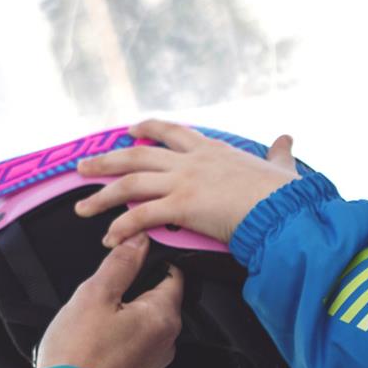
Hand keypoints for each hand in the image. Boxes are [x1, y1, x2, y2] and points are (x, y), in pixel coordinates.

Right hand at [35, 235, 181, 367]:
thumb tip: (139, 239)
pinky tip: (96, 341)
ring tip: (95, 318)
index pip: (173, 275)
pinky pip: (137, 348)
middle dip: (134, 290)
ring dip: (127, 316)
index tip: (128, 257)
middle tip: (102, 290)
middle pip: (159, 300)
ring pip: (146, 325)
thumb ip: (121, 263)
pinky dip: (122, 340)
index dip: (151, 261)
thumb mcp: (94, 294)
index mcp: (162, 316)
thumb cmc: (77, 352)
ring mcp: (155, 364)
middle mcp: (167, 342)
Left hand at [74, 120, 300, 244]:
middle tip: (83, 167)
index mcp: (211, 149)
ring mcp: (183, 181)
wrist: (285, 210)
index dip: (148, 129)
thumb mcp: (280, 167)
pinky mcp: (182, 206)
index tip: (130, 131)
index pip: (172, 132)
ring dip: (102, 195)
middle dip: (107, 161)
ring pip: (131, 183)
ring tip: (81, 207)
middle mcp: (191, 161)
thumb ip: (278, 154)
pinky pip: (141, 216)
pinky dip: (121, 227)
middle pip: (138, 155)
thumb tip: (286, 139)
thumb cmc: (285, 194)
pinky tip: (107, 238)